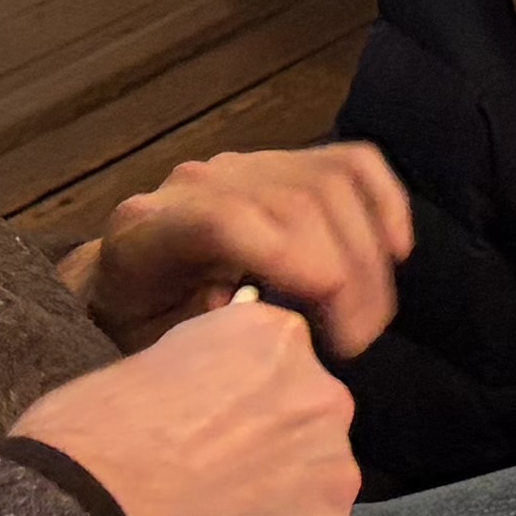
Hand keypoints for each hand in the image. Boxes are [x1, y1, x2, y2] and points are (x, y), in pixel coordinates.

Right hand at [14, 298, 363, 515]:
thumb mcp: (146, 363)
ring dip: (279, 509)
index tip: (207, 428)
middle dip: (271, 453)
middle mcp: (322, 397)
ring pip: (316, 492)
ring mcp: (331, 475)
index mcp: (275, 339)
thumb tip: (213, 390)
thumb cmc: (88, 439)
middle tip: (211, 485)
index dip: (241, 401)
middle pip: (309, 426)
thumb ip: (204, 370)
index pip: (280, 364)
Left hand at [63, 137, 411, 357]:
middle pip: (294, 204)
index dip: (288, 254)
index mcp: (148, 230)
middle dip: (345, 274)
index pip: (225, 219)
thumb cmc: (138, 328)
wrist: (122, 281)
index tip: (331, 308)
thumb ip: (199, 336)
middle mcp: (198, 184)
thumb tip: (264, 323)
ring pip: (329, 185)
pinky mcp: (282, 164)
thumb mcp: (149, 350)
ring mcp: (243, 166)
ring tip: (370, 317)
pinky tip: (394, 252)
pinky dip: (384, 204)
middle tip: (356, 341)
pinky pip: (349, 165)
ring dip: (368, 255)